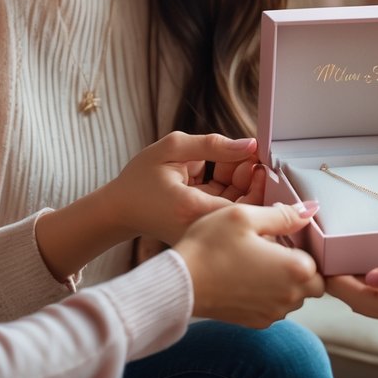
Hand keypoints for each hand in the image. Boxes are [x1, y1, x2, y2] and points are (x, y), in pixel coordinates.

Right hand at [106, 131, 266, 244]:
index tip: (253, 156)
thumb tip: (250, 145)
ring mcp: (205, 232)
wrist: (119, 210)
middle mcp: (203, 227)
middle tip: (246, 154)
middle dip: (251, 178)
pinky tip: (220, 171)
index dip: (257, 180)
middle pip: (247, 208)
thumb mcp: (172, 149)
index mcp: (193, 209)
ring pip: (240, 208)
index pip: (246, 204)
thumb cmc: (139, 180)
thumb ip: (212, 145)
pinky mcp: (206, 230)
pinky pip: (227, 209)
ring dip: (241, 182)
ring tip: (228, 159)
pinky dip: (229, 189)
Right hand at [176, 202, 325, 327]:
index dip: (303, 247)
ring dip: (282, 281)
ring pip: (292, 296)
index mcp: (295, 269)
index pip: (319, 261)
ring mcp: (272, 313)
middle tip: (271, 249)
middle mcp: (289, 297)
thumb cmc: (210, 246)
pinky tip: (244, 277)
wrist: (180, 283)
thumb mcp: (245, 217)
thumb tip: (310, 210)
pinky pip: (273, 307)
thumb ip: (283, 215)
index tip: (283, 237)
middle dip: (297, 267)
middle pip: (311, 283)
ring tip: (255, 261)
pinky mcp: (255, 322)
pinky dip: (266, 294)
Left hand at [327, 250, 377, 359]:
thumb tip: (370, 279)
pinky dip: (374, 283)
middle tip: (318, 258)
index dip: (335, 283)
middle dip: (339, 284)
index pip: (360, 300)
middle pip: (363, 303)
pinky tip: (369, 268)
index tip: (315, 264)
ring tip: (336, 260)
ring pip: (376, 300)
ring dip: (354, 284)